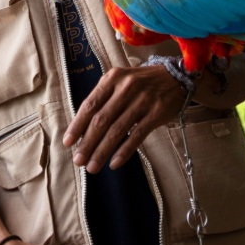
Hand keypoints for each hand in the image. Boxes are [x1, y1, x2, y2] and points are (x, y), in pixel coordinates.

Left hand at [63, 64, 185, 172]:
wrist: (176, 77)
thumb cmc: (141, 83)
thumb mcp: (120, 81)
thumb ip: (104, 99)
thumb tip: (83, 129)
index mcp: (112, 78)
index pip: (90, 104)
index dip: (77, 125)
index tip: (68, 143)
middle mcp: (126, 87)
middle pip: (101, 120)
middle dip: (87, 143)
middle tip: (78, 160)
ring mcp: (142, 100)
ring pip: (117, 130)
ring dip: (102, 151)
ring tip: (92, 167)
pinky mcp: (156, 113)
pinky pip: (137, 136)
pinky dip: (124, 151)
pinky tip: (114, 163)